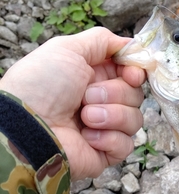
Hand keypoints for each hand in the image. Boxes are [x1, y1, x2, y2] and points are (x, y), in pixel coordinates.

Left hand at [0, 27, 144, 180]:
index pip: (132, 73)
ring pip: (135, 119)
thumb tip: (131, 45)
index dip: (136, 72)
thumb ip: (102, 40)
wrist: (27, 127)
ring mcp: (105, 129)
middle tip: (87, 96)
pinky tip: (87, 136)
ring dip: (111, 115)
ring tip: (84, 117)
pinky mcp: (106, 152)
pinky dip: (109, 138)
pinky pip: (126, 144)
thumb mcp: (67, 48)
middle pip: (135, 95)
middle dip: (115, 93)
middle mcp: (102, 102)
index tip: (131, 74)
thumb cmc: (40, 86)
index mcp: (95, 77)